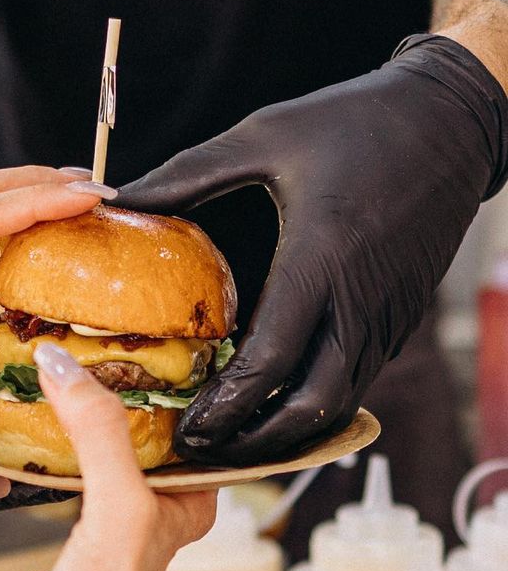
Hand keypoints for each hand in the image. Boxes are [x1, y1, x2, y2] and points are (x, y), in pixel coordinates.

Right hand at [0, 342, 215, 570]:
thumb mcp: (116, 503)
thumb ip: (98, 431)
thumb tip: (64, 362)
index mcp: (178, 519)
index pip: (198, 453)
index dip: (189, 410)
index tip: (165, 364)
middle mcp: (146, 546)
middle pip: (146, 478)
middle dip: (127, 438)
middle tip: (100, 388)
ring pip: (102, 516)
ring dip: (86, 482)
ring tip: (63, 442)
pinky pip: (60, 565)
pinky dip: (49, 549)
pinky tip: (37, 542)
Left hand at [116, 35, 507, 465]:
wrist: (451, 119)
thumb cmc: (354, 121)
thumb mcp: (263, 136)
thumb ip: (187, 175)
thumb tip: (119, 196)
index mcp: (321, 258)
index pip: (270, 360)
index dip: (225, 406)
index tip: (185, 427)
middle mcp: (360, 299)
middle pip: (311, 405)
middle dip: (255, 440)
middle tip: (205, 451)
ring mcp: (387, 315)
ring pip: (340, 402)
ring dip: (287, 431)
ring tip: (233, 440)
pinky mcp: (400, 317)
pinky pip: (358, 379)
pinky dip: (317, 404)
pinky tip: (276, 402)